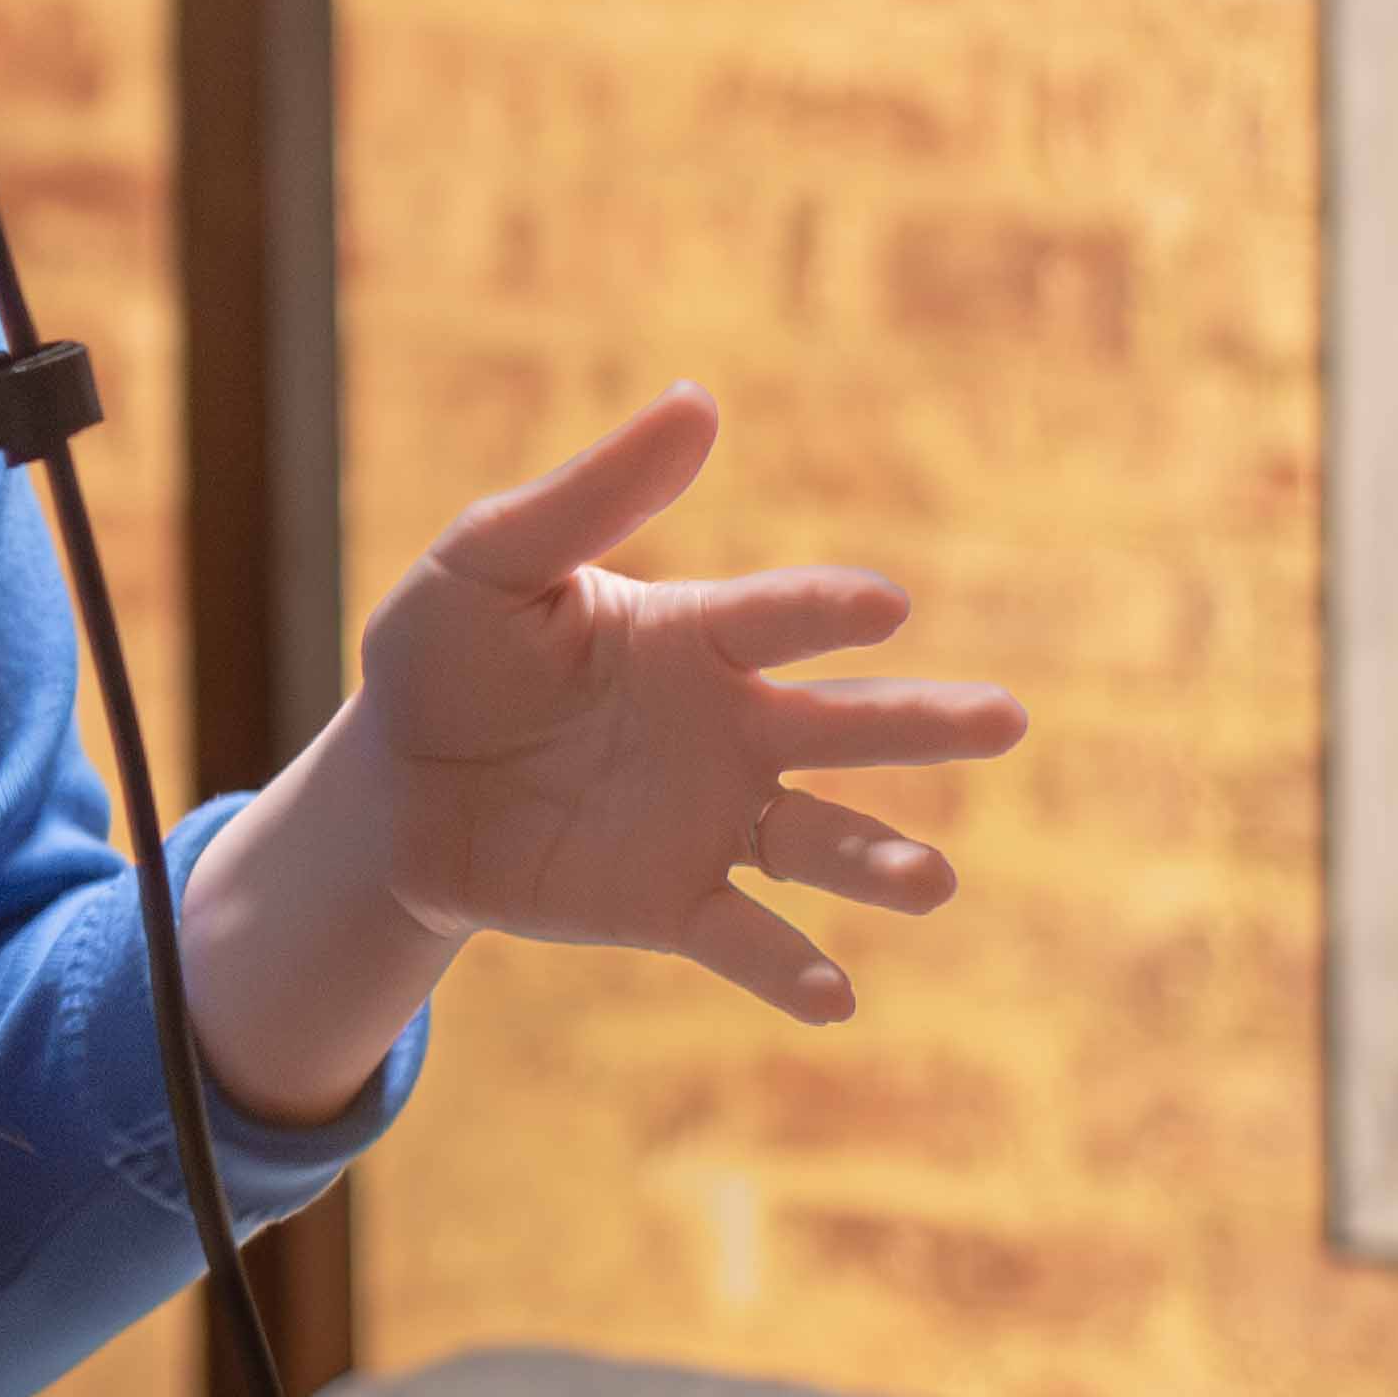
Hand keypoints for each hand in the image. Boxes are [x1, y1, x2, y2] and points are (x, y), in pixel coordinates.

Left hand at [321, 383, 1029, 1025]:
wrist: (393, 784)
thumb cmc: (446, 653)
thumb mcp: (489, 564)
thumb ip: (589, 497)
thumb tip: (695, 399)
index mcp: (699, 637)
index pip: (782, 615)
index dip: (827, 607)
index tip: (885, 605)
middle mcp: (733, 729)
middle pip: (846, 724)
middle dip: (925, 725)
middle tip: (1004, 722)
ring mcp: (711, 820)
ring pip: (821, 842)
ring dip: (880, 860)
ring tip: (934, 882)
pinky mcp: (669, 902)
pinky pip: (744, 938)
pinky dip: (791, 970)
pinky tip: (833, 997)